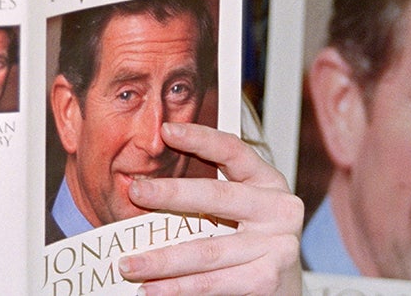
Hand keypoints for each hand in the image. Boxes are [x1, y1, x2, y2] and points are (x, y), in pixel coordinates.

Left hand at [118, 122, 303, 294]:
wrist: (282, 291)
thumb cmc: (251, 244)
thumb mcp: (239, 211)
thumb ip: (207, 196)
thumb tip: (146, 187)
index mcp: (267, 182)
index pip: (233, 151)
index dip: (201, 138)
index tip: (167, 131)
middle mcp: (278, 209)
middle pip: (217, 197)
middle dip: (171, 194)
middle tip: (135, 191)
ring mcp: (277, 245)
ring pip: (207, 250)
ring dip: (162, 259)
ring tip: (128, 264)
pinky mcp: (268, 279)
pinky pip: (214, 282)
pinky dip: (179, 287)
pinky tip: (152, 289)